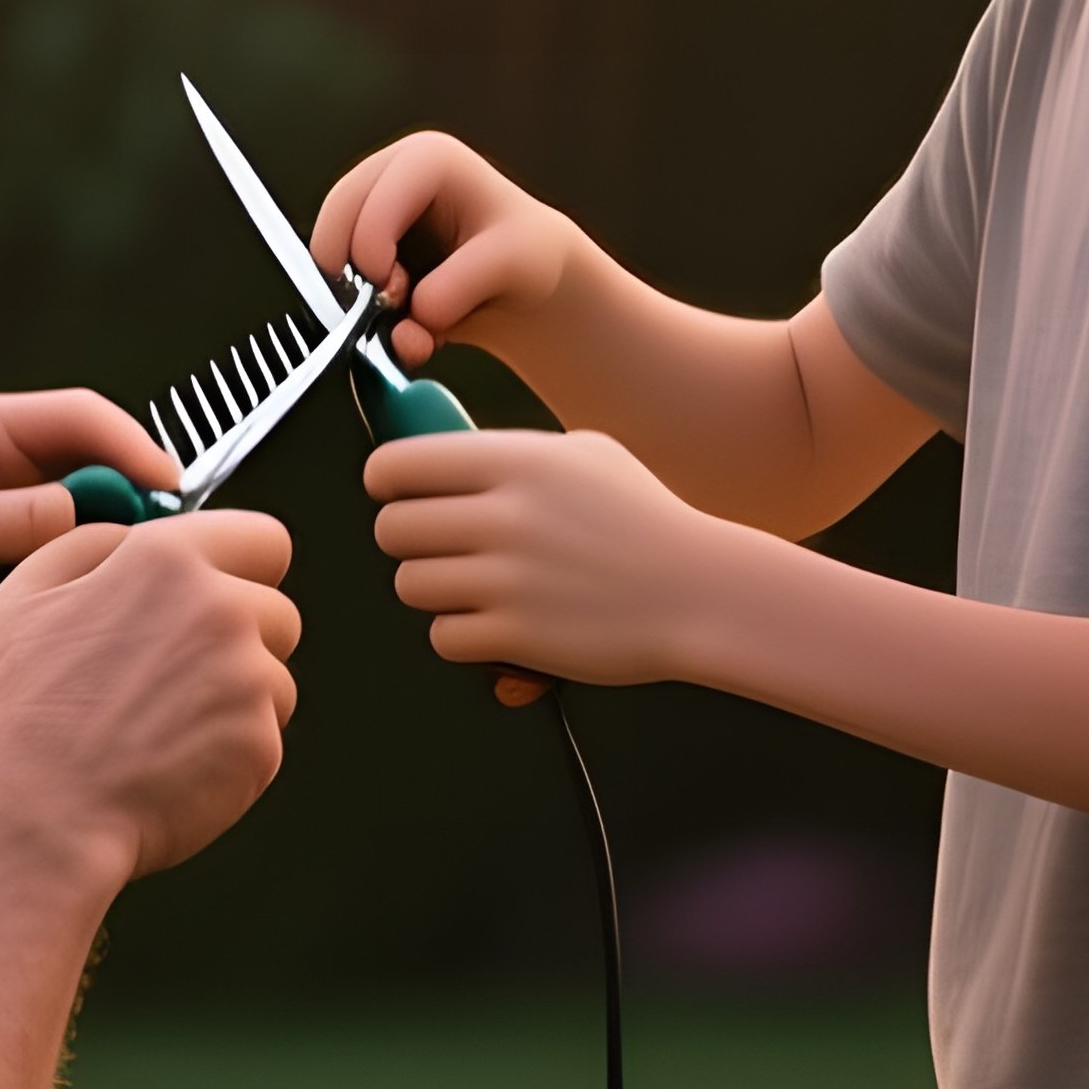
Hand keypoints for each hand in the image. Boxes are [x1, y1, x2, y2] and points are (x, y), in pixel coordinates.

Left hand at [0, 390, 178, 723]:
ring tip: (105, 602)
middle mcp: (9, 480)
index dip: (130, 447)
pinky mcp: (28, 592)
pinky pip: (83, 594)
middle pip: (105, 478)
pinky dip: (89, 610)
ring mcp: (22, 539)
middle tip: (153, 559)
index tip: (169, 487)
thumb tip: (72, 507)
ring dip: (106, 567)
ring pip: (102, 541)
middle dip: (132, 513)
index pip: (77, 420)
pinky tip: (87, 636)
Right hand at [0, 511, 299, 881]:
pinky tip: (170, 761)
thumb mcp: (21, 597)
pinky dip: (229, 751)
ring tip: (160, 726)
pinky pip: (263, 737)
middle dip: (241, 637)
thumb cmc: (17, 721)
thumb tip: (133, 536)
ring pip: (274, 678)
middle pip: (276, 612)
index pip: (262, 538)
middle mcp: (219, 611)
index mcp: (164, 561)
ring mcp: (248, 680)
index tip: (221, 590)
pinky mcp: (260, 746)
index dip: (243, 566)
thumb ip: (92, 544)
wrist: (32, 821)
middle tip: (174, 676)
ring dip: (236, 698)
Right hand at [310, 132, 575, 372]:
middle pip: (336, 215)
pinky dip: (357, 307)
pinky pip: (336, 278)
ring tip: (403, 313)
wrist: (523, 283)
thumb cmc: (524, 255)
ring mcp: (371, 209)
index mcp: (428, 159)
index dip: (371, 244)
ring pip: (328, 251)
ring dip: (354, 294)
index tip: (392, 289)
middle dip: (351, 269)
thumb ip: (463, 285)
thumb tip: (416, 312)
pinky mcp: (360, 246)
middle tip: (389, 305)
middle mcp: (391, 174)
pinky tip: (399, 318)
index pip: (373, 195)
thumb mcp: (513, 263)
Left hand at [366, 429, 732, 685]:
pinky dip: (462, 635)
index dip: (387, 482)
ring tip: (475, 586)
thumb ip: (508, 452)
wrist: (700, 591)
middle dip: (409, 541)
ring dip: (434, 590)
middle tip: (441, 546)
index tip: (399, 494)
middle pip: (391, 529)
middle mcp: (504, 517)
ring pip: (410, 584)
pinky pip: (442, 636)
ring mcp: (508, 579)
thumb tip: (436, 457)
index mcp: (515, 462)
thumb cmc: (644, 521)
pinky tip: (497, 622)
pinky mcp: (515, 636)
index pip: (394, 465)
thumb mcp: (583, 454)